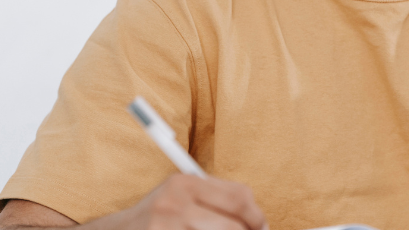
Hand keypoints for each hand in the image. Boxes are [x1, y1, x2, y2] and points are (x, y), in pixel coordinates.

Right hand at [0, 174, 267, 229]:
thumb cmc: (146, 221)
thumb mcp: (174, 201)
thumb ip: (209, 200)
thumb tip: (257, 218)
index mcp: (182, 183)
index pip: (240, 197)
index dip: (257, 217)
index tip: (261, 226)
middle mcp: (176, 205)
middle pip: (237, 226)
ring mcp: (168, 229)